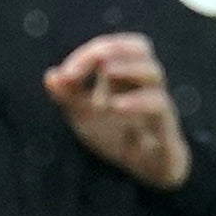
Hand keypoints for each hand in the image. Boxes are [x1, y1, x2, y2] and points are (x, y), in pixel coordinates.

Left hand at [45, 32, 192, 187]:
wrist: (145, 169)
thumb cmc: (117, 135)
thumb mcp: (84, 116)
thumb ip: (68, 96)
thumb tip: (50, 75)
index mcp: (125, 74)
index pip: (112, 48)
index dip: (88, 54)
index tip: (65, 75)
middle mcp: (144, 83)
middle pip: (140, 47)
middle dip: (112, 48)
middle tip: (89, 65)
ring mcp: (157, 102)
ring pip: (153, 72)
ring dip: (126, 69)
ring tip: (106, 73)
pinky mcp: (164, 126)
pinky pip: (158, 105)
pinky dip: (137, 101)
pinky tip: (115, 106)